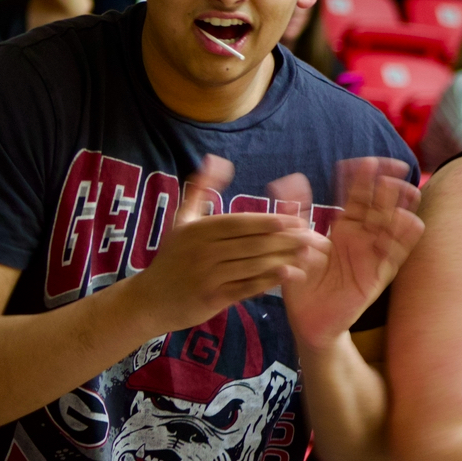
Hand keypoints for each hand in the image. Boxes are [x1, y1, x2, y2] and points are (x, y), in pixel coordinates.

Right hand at [130, 154, 326, 334]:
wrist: (150, 300)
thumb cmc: (172, 257)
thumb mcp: (182, 220)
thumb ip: (200, 189)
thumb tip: (217, 160)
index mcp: (198, 229)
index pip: (240, 223)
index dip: (269, 222)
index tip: (296, 220)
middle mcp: (202, 251)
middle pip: (251, 243)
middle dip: (284, 240)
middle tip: (311, 237)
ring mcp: (207, 275)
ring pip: (252, 265)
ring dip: (283, 259)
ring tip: (307, 254)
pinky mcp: (212, 298)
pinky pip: (246, 287)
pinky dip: (268, 281)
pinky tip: (289, 275)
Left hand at [277, 158, 423, 350]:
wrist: (307, 320)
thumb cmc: (303, 282)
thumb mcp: (295, 242)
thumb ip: (295, 211)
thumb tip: (290, 178)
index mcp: (345, 226)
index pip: (359, 194)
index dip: (365, 177)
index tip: (371, 161)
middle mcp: (363, 237)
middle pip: (380, 206)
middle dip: (388, 186)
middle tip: (393, 168)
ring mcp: (373, 255)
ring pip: (393, 226)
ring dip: (400, 208)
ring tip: (404, 191)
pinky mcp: (379, 275)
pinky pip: (397, 254)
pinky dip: (404, 238)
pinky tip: (408, 221)